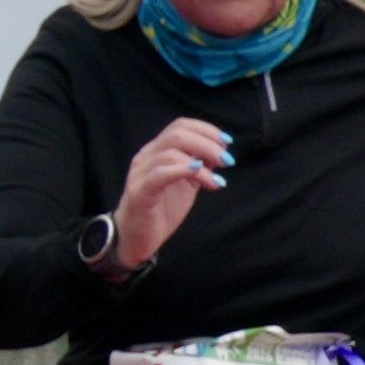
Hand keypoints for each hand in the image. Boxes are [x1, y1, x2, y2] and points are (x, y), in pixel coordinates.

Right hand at [104, 121, 233, 273]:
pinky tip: (204, 179)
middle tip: (227, 160)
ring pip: (170, 153)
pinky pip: (160, 175)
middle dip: (208, 144)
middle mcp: (145, 157)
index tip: (227, 142)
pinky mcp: (139, 193)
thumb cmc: (161, 210)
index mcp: (156, 151)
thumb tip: (220, 150)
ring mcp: (140, 174)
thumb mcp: (186, 183)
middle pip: (176, 134)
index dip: (206, 129)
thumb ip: (199, 165)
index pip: (179, 126)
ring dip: (202, 163)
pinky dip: (184, 171)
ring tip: (218, 180)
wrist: (136, 238)